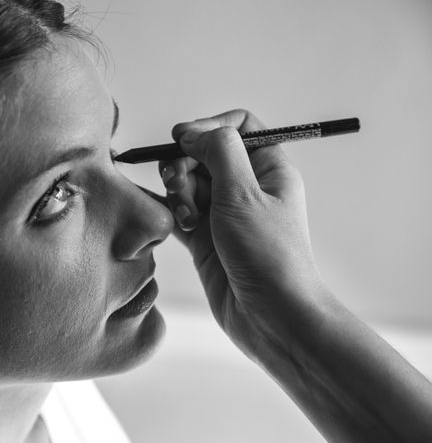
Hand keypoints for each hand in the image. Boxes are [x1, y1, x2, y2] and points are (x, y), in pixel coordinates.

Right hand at [160, 109, 325, 355]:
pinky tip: (171, 220)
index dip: (209, 126)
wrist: (270, 316)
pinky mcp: (205, 239)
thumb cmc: (268, 253)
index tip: (183, 138)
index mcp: (268, 168)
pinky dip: (171, 212)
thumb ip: (220, 151)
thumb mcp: (244, 192)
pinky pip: (180, 212)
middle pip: (205, 154)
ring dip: (179, 193)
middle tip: (179, 184)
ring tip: (188, 218)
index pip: (238, 127)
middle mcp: (246, 187)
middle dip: (185, 164)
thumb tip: (193, 132)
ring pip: (189, 183)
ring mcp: (224, 214)